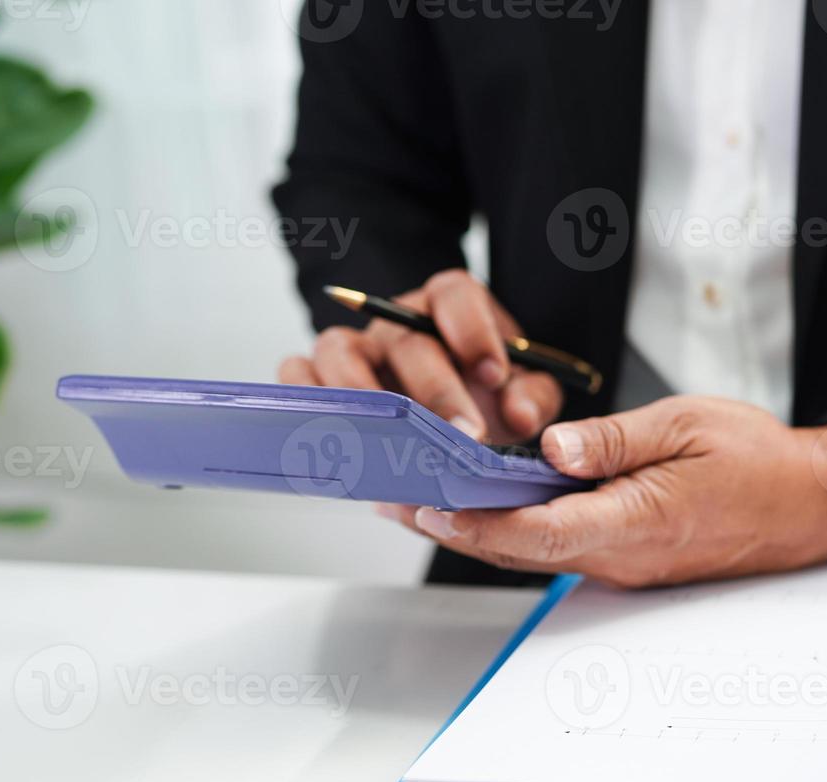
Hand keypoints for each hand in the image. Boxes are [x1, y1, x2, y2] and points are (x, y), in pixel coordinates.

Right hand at [278, 269, 561, 443]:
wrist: (451, 417)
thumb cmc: (487, 396)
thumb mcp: (523, 392)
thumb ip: (531, 397)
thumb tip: (518, 415)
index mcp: (448, 307)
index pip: (454, 294)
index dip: (473, 331)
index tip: (494, 375)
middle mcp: (396, 321)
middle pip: (403, 338)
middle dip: (435, 390)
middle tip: (464, 436)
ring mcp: (354, 348)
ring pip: (336, 349)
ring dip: (362, 397)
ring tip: (389, 441)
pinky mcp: (320, 378)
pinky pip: (295, 374)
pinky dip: (303, 399)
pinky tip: (332, 438)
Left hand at [377, 396, 826, 587]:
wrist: (810, 507)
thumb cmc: (758, 460)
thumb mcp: (689, 424)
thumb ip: (616, 440)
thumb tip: (553, 447)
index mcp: (637, 522)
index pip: (539, 531)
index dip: (477, 521)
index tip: (425, 502)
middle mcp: (622, 557)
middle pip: (520, 549)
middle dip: (452, 525)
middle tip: (388, 495)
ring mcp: (624, 566)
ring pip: (533, 553)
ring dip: (476, 528)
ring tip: (414, 496)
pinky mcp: (627, 560)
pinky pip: (558, 549)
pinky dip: (513, 529)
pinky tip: (485, 504)